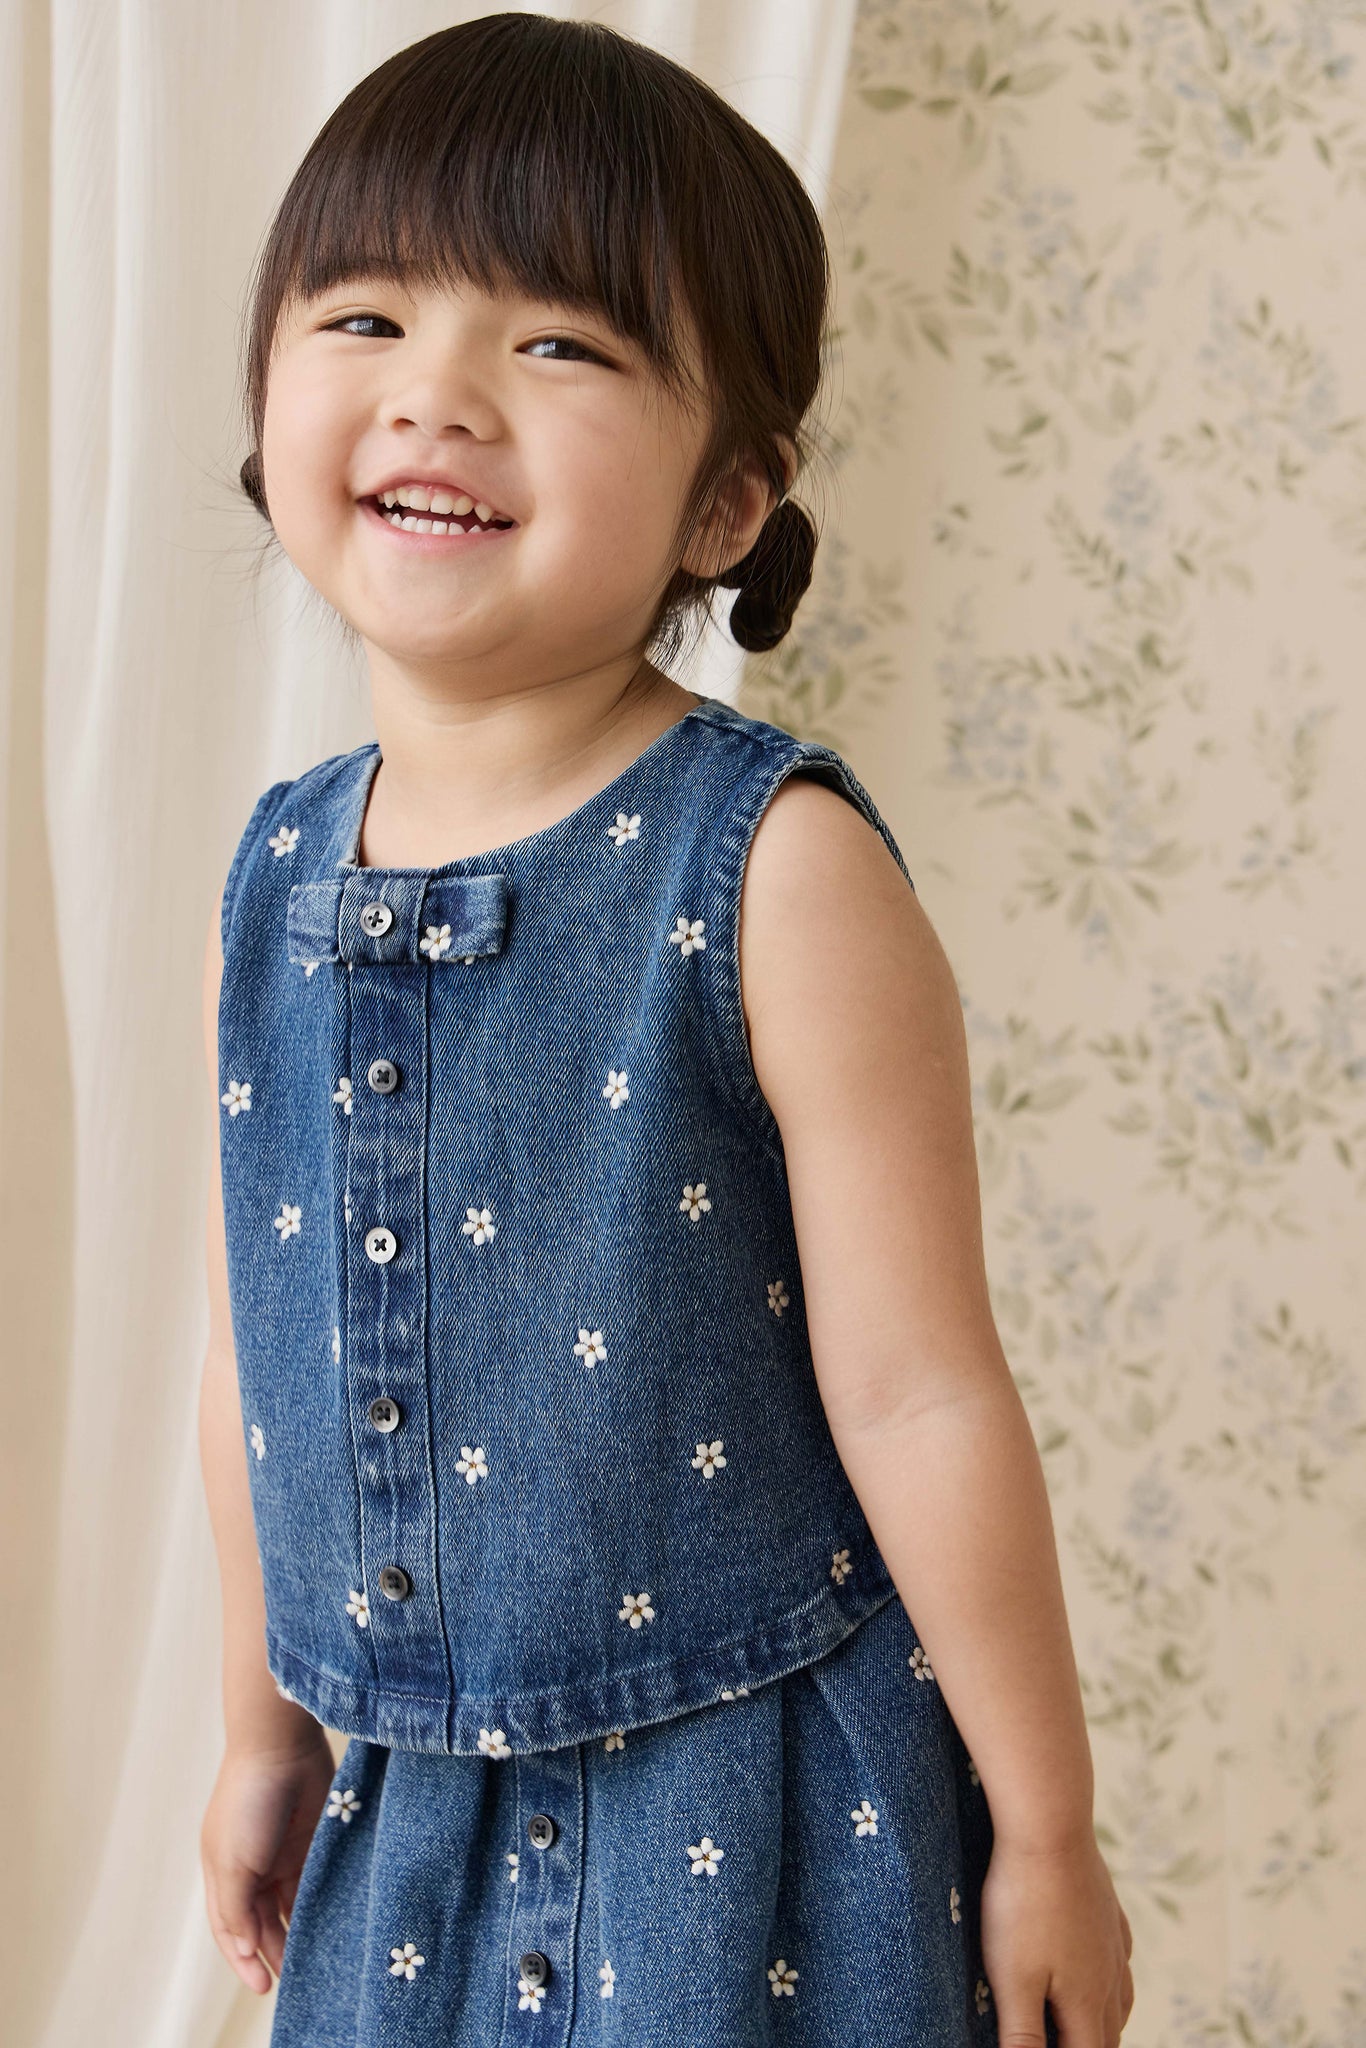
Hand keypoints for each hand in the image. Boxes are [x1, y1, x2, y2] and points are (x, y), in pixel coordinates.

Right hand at [200, 1730, 337, 1993]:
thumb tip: (244, 1949)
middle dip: (275, 1951)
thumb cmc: (247, 1799)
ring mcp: (283, 1852)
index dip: (244, 1960)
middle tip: (297, 1979)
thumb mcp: (233, 1860)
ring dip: (300, 1930)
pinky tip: (332, 1922)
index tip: (263, 1987)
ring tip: (317, 1960)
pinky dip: (320, 1901)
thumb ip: (237, 1908)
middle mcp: (252, 1867)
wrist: (281, 1743)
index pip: (231, 1929)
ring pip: (292, 1904)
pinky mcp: (313, 1838)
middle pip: (263, 1921)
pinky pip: (316, 1878)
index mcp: (224, 1873)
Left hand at [979, 1829, 1133, 2046]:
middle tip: (1063, 2044)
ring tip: (1085, 2034)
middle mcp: (1110, 1977)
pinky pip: (1120, 1960)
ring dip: (1104, 2026)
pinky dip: (1113, 1982)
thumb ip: (1023, 2036)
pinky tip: (1102, 1972)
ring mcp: (1113, 1942)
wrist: (1050, 1827)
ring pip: (1120, 2002)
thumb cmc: (1025, 1904)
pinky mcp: (1108, 1911)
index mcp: (1087, 2002)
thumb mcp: (1013, 1979)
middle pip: (1107, 2038)